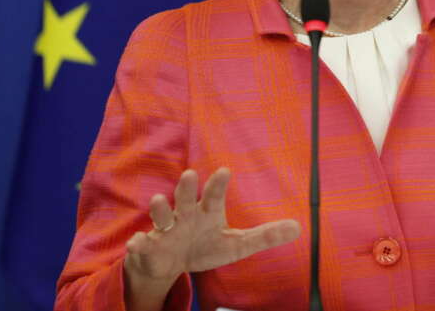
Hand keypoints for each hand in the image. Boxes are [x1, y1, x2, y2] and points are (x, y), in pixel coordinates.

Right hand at [125, 168, 300, 282]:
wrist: (171, 263)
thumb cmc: (205, 245)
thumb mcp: (237, 245)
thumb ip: (264, 236)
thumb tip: (298, 227)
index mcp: (206, 212)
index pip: (214, 195)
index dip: (219, 184)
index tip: (226, 170)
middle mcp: (185, 216)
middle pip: (186, 197)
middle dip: (187, 187)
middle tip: (191, 175)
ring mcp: (165, 230)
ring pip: (161, 216)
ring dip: (159, 208)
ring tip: (158, 201)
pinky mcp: (149, 248)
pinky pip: (141, 245)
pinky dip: (138, 244)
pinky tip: (136, 244)